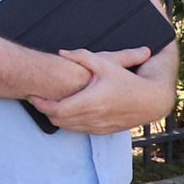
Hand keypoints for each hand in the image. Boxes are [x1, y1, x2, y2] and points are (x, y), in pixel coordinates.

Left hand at [26, 46, 156, 134]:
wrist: (150, 101)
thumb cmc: (128, 80)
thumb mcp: (107, 63)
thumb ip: (82, 57)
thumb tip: (62, 52)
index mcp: (90, 101)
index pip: (56, 109)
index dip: (41, 104)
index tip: (33, 95)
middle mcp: (92, 117)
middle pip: (57, 119)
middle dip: (45, 110)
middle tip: (36, 98)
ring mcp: (97, 126)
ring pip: (66, 127)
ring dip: (56, 116)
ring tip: (49, 103)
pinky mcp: (101, 131)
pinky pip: (78, 130)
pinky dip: (68, 122)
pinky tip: (66, 110)